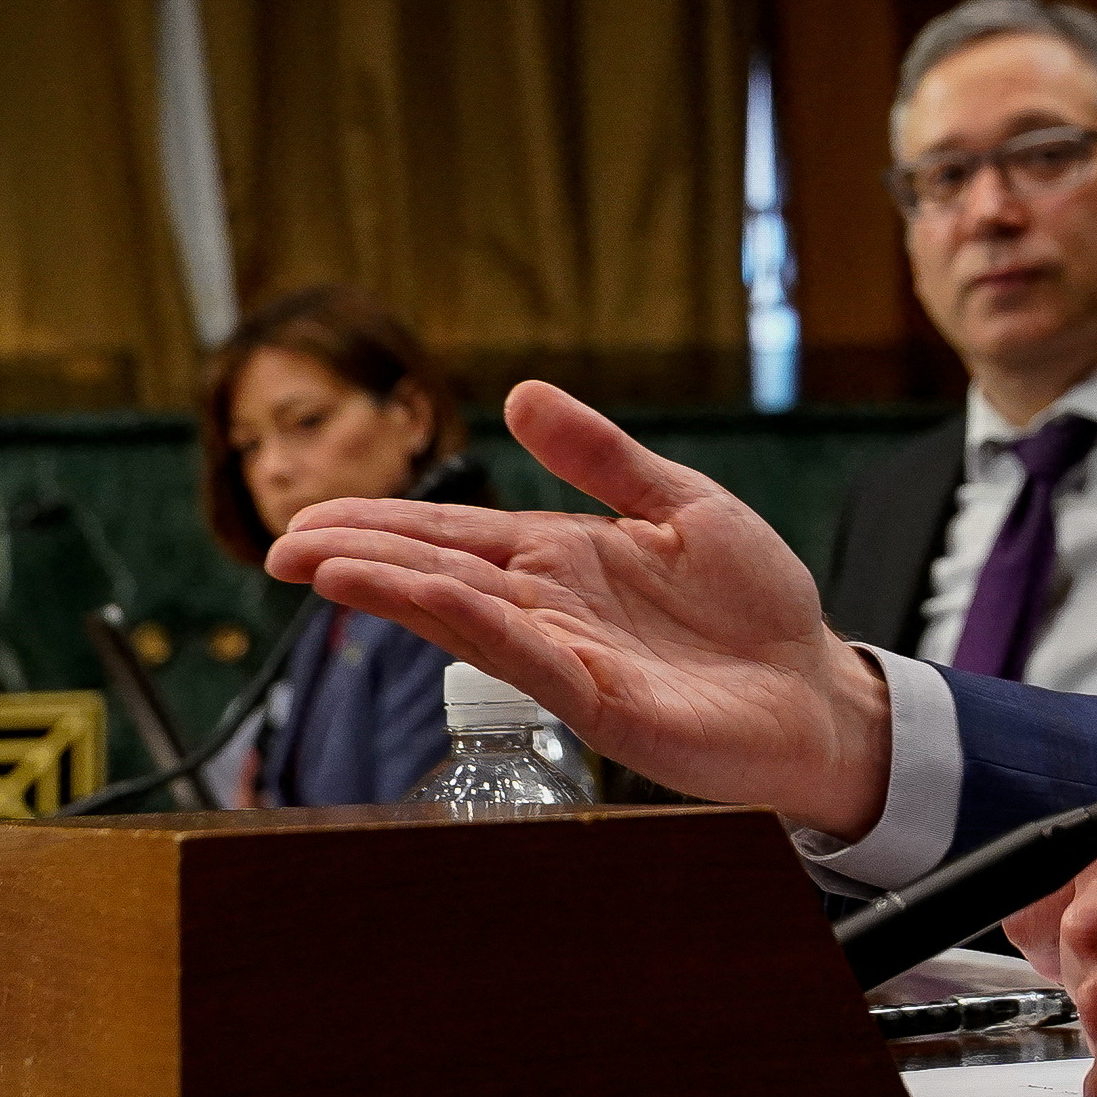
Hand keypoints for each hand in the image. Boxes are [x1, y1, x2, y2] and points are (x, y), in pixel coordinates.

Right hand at [262, 380, 893, 836]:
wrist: (817, 688)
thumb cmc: (756, 607)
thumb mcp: (679, 502)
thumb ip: (602, 455)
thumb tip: (519, 395)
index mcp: (563, 560)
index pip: (454, 538)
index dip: (382, 525)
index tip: (309, 519)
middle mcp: (551, 609)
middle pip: (439, 574)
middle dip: (360, 557)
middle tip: (278, 547)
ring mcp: (569, 657)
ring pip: (463, 615)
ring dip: (391, 590)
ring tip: (320, 567)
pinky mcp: (602, 702)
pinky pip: (525, 656)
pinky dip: (469, 626)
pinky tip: (421, 601)